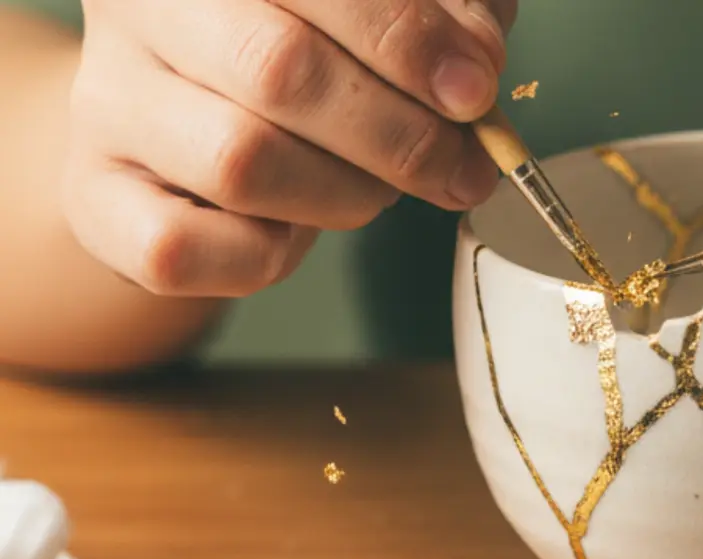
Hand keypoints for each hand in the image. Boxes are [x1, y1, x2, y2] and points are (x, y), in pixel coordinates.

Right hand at [66, 0, 516, 296]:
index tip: (475, 92)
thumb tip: (474, 64)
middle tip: (459, 167)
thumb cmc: (305, 45)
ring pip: (239, 162)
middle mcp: (141, 8)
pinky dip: (262, 257)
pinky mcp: (93, 195)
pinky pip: (178, 250)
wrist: (191, 107)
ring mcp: (108, 102)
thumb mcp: (376, 12)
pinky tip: (294, 229)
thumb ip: (437, 15)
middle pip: (279, 71)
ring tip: (379, 191)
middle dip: (398, 135)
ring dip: (346, 195)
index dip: (410, 42)